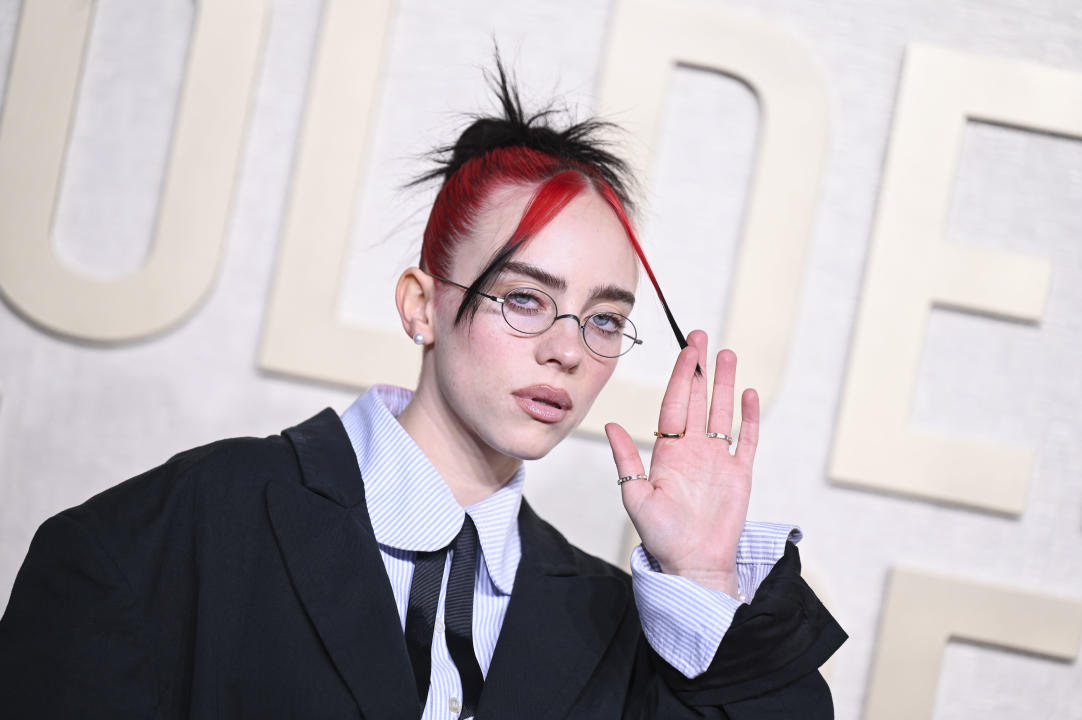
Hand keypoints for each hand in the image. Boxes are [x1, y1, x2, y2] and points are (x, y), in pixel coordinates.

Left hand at [605, 330, 757, 596]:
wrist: (693, 563)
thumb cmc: (661, 536)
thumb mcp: (636, 496)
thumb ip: (627, 460)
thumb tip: (611, 426)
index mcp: (669, 450)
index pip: (675, 403)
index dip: (681, 376)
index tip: (686, 350)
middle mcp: (694, 448)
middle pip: (698, 399)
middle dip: (700, 368)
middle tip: (701, 336)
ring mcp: (718, 459)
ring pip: (723, 412)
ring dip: (725, 384)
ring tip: (728, 354)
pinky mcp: (740, 473)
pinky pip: (747, 439)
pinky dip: (749, 417)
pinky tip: (748, 394)